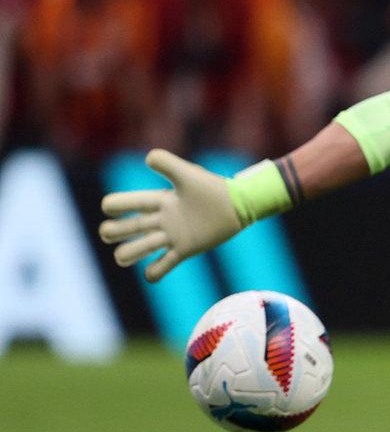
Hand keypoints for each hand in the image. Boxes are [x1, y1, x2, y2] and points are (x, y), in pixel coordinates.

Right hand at [99, 149, 243, 282]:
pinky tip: (151, 273)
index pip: (127, 203)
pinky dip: (154, 272)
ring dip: (126, 254)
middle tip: (108, 233)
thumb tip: (148, 158)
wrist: (239, 205)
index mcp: (159, 200)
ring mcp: (172, 236)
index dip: (114, 205)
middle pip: (126, 227)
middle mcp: (161, 219)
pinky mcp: (185, 250)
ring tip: (123, 257)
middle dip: (112, 231)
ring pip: (139, 248)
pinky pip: (164, 265)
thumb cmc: (213, 188)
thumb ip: (168, 164)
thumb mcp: (188, 174)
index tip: (109, 207)